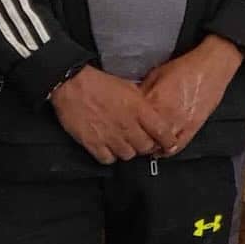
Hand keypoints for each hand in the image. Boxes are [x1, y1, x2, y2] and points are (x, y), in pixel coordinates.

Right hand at [50, 65, 176, 163]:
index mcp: (139, 110)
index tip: (169, 144)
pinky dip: (110, 156)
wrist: (74, 86)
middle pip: (145, 147)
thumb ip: (142, 104)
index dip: (168, 141)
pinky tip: (109, 148)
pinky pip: (107, 159)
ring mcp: (110, 137)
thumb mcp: (130, 88)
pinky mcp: (93, 144)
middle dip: (147, 146)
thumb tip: (150, 113)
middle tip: (144, 142)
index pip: (161, 132)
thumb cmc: (101, 83)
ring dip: (129, 151)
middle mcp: (127, 126)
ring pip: (128, 155)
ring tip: (126, 144)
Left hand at [139, 36, 241, 155]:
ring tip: (148, 143)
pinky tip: (163, 148)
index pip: (133, 123)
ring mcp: (180, 122)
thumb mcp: (156, 75)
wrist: (212, 65)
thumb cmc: (186, 67)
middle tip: (134, 138)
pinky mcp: (193, 126)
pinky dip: (168, 150)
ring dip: (152, 146)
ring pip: (159, 145)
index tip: (125, 128)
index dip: (128, 127)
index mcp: (153, 101)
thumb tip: (131, 105)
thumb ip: (142, 92)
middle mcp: (166, 115)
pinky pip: (178, 145)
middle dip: (138, 138)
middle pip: (144, 137)